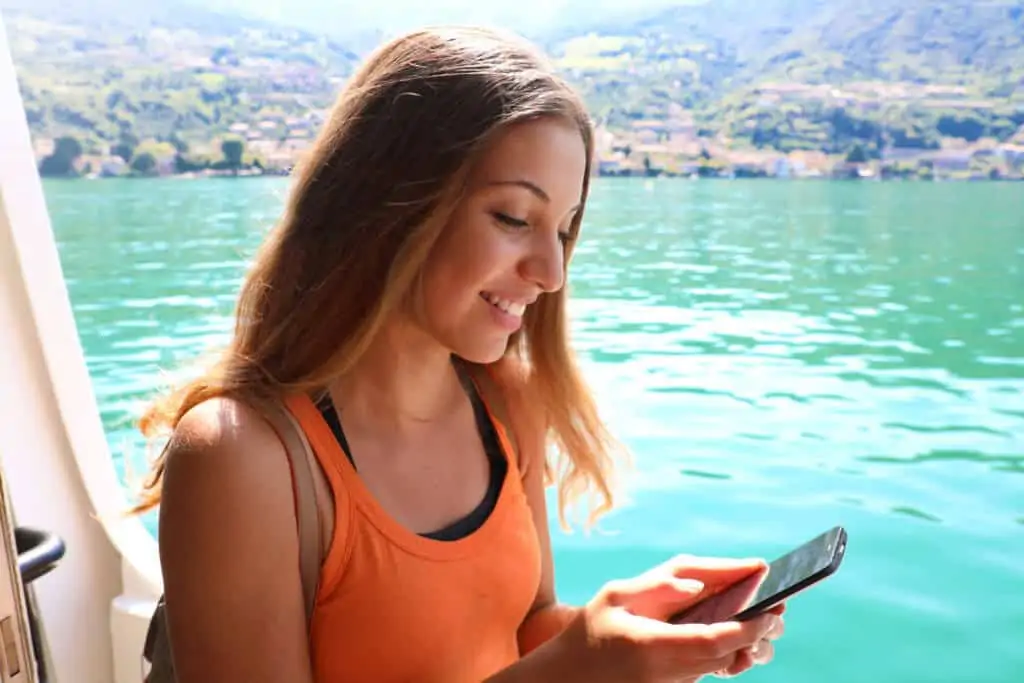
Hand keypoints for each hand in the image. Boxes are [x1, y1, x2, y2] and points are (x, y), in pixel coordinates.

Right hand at [557, 555, 785, 682]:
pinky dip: (730, 650)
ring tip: (764, 618)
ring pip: (726, 665)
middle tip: (778, 607)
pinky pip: (712, 669)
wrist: (570, 677)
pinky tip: (738, 630)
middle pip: (730, 654)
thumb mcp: (614, 595)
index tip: (772, 608)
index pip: (716, 639)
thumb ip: (658, 585)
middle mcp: (671, 670)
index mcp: (655, 644)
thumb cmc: (590, 631)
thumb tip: (699, 585)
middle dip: (759, 632)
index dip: (750, 626)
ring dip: (749, 644)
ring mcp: (675, 682)